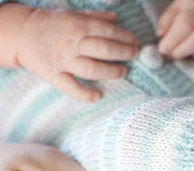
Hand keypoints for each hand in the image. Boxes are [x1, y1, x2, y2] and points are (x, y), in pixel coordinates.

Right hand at [17, 9, 138, 101]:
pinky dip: (85, 94)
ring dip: (110, 72)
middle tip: (134, 55)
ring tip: (122, 72)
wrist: (21, 33)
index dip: (125, 37)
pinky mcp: (54, 75)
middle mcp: (73, 44)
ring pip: (92, 69)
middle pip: (104, 50)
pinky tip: (98, 96)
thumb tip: (116, 19)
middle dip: (124, 53)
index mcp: (78, 26)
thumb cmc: (51, 23)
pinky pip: (71, 87)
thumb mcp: (72, 14)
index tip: (136, 42)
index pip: (107, 32)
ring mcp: (64, 61)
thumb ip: (95, 17)